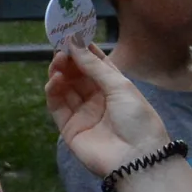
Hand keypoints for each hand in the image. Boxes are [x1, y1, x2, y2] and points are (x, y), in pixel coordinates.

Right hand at [47, 44, 172, 178]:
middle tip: (61, 47)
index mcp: (114, 87)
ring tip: (58, 61)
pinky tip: (54, 79)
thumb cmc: (137, 118)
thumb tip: (74, 42)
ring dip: (60, 73)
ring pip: (65, 88)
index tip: (72, 33)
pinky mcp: (69, 128)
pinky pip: (57, 106)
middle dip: (69, 60)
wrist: (137, 158)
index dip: (83, 49)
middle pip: (77, 75)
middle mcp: (97, 99)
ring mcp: (82, 113)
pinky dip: (53, 92)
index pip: (95, 64)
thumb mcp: (120, 86)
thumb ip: (94, 65)